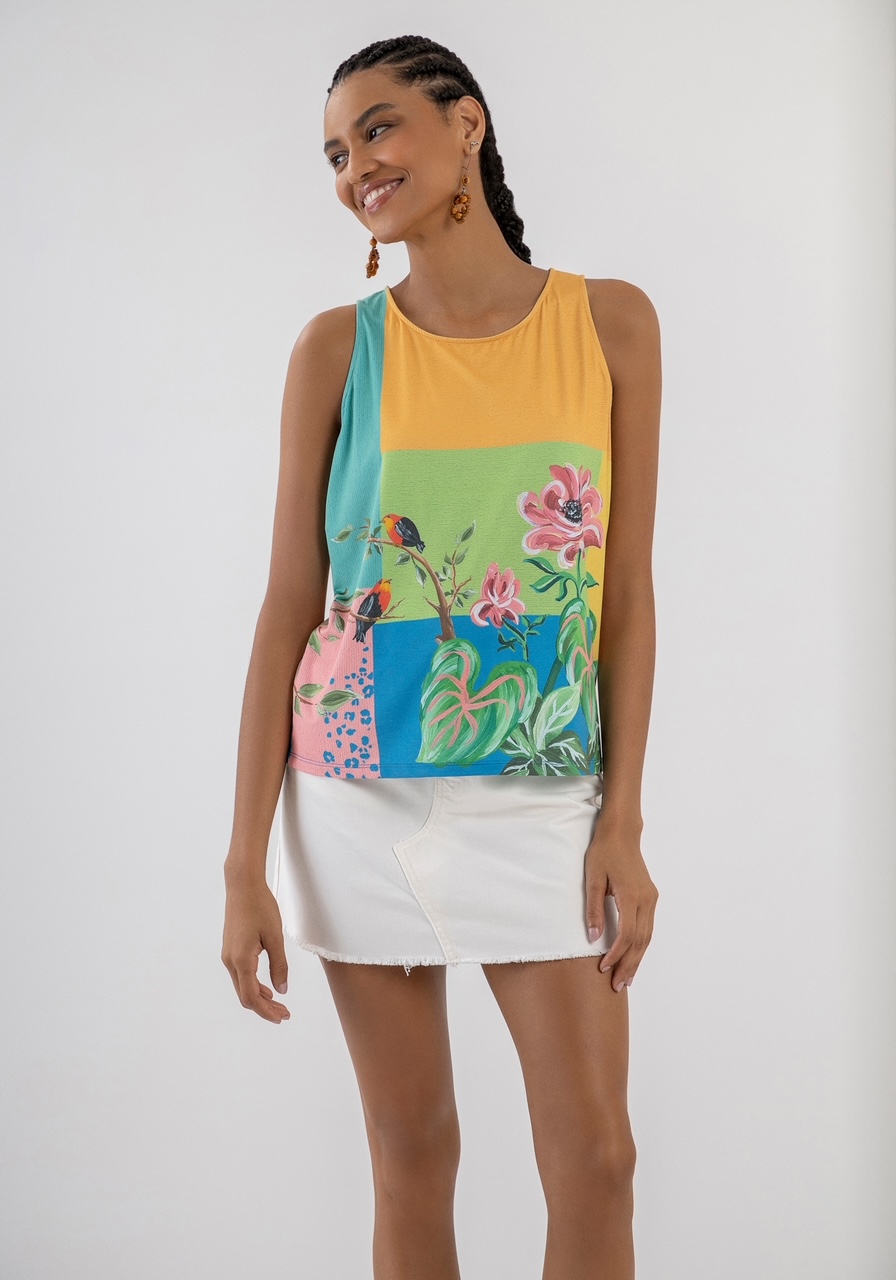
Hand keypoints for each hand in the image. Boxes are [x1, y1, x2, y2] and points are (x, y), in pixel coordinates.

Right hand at [221, 875, 290, 1023]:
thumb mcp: (275, 937)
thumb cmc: (260, 906)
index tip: (282, 1017)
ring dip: (259, 998)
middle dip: (264, 1008)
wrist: (242, 886)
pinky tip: (268, 988)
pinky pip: (241, 975)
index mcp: (241, 959)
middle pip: (245, 996)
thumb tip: (282, 989)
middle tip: (284, 1013)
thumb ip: (279, 965)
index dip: (266, 1011)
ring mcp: (228, 956)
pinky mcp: (231, 950)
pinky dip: (254, 986)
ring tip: (279, 1004)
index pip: (252, 997)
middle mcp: (230, 961)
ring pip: (242, 987)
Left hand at [585, 816, 657, 992]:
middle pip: (640, 941)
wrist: (622, 833)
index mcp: (631, 895)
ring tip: (627, 979)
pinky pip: (648, 928)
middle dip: (629, 965)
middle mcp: (646, 900)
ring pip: (647, 937)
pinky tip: (634, 957)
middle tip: (617, 986)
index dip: (616, 954)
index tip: (603, 968)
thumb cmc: (603, 852)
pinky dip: (641, 946)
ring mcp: (651, 899)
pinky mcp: (650, 897)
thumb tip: (592, 937)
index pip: (626, 935)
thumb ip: (593, 908)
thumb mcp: (592, 878)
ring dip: (637, 959)